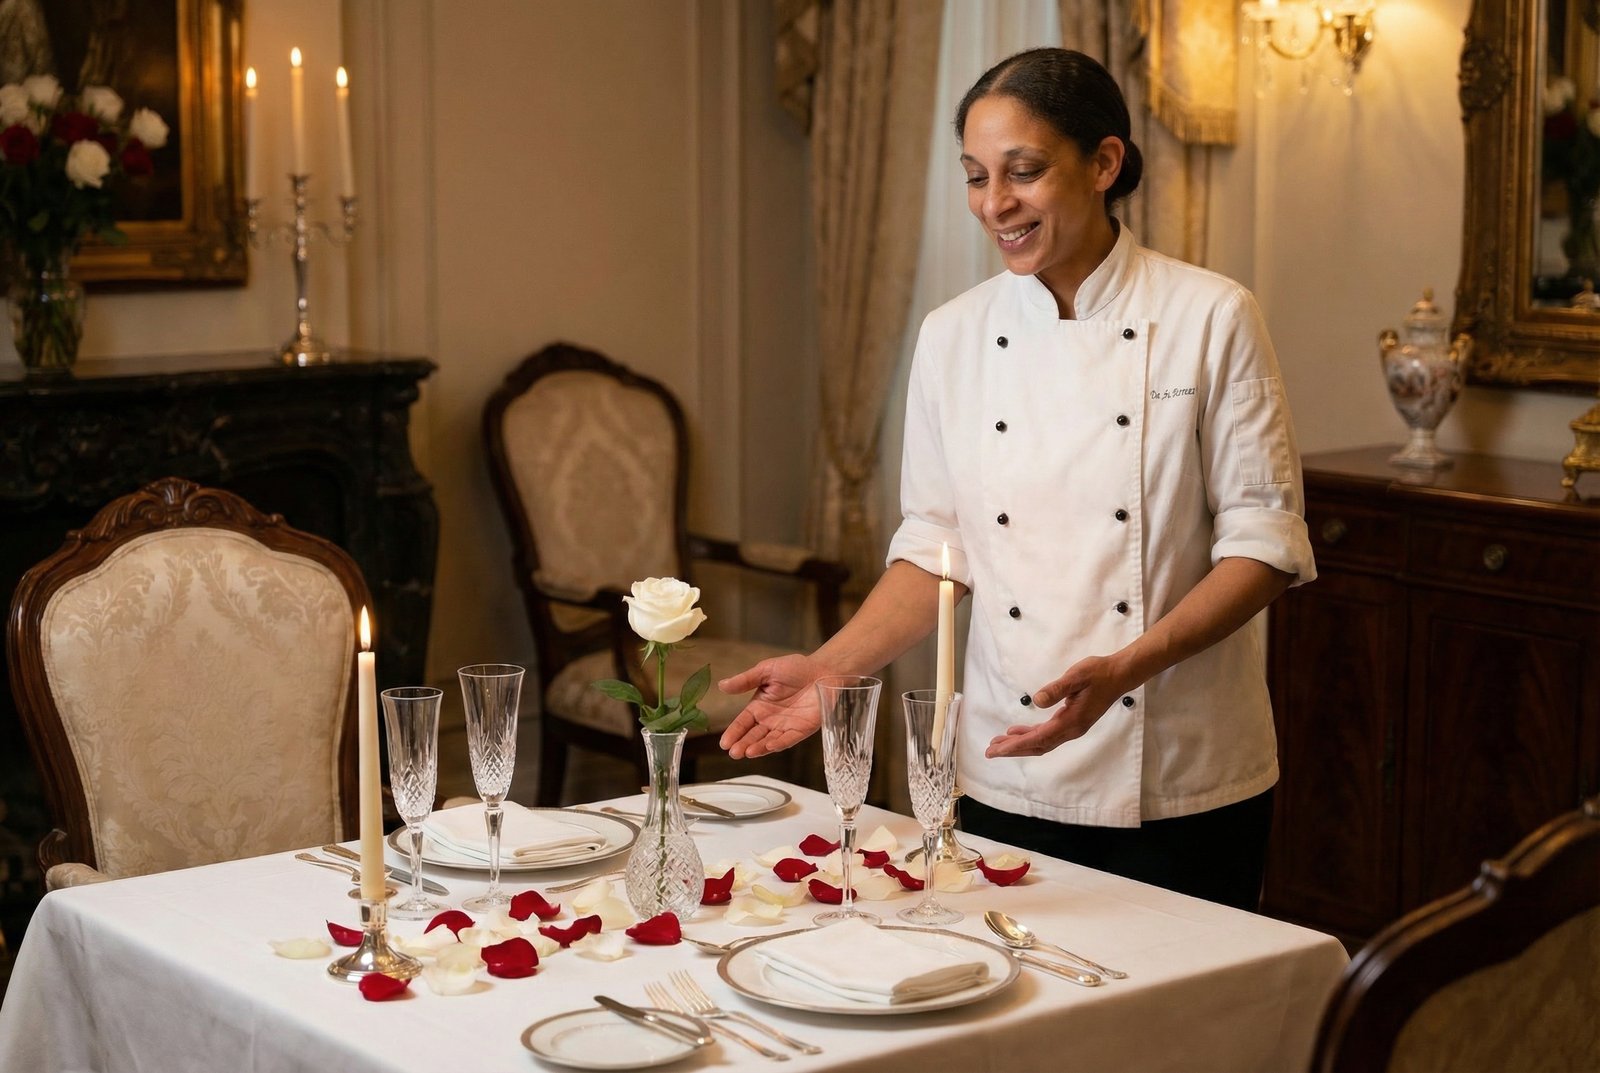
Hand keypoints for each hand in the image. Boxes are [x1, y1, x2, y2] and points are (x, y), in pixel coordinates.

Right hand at [717, 653, 830, 757]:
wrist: (823, 669)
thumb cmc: (795, 668)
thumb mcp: (766, 670)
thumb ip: (745, 680)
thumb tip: (721, 685)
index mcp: (760, 706)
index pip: (743, 722)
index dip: (733, 732)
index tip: (724, 743)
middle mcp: (771, 719)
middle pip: (753, 735)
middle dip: (743, 745)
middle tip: (733, 753)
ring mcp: (786, 726)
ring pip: (768, 741)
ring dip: (758, 748)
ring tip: (747, 753)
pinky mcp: (802, 729)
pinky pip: (788, 739)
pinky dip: (778, 744)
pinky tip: (768, 746)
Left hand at [985, 654, 1127, 757]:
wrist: (1119, 675)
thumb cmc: (1098, 673)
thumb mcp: (1077, 676)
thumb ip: (1057, 689)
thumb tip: (1037, 700)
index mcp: (1071, 722)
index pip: (1038, 739)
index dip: (1015, 746)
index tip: (996, 750)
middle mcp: (1071, 730)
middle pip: (1037, 746)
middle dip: (1013, 750)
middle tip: (989, 752)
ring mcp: (1072, 728)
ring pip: (1041, 742)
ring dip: (1020, 744)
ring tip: (998, 743)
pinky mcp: (1072, 722)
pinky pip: (1047, 735)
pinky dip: (1030, 736)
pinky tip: (1017, 732)